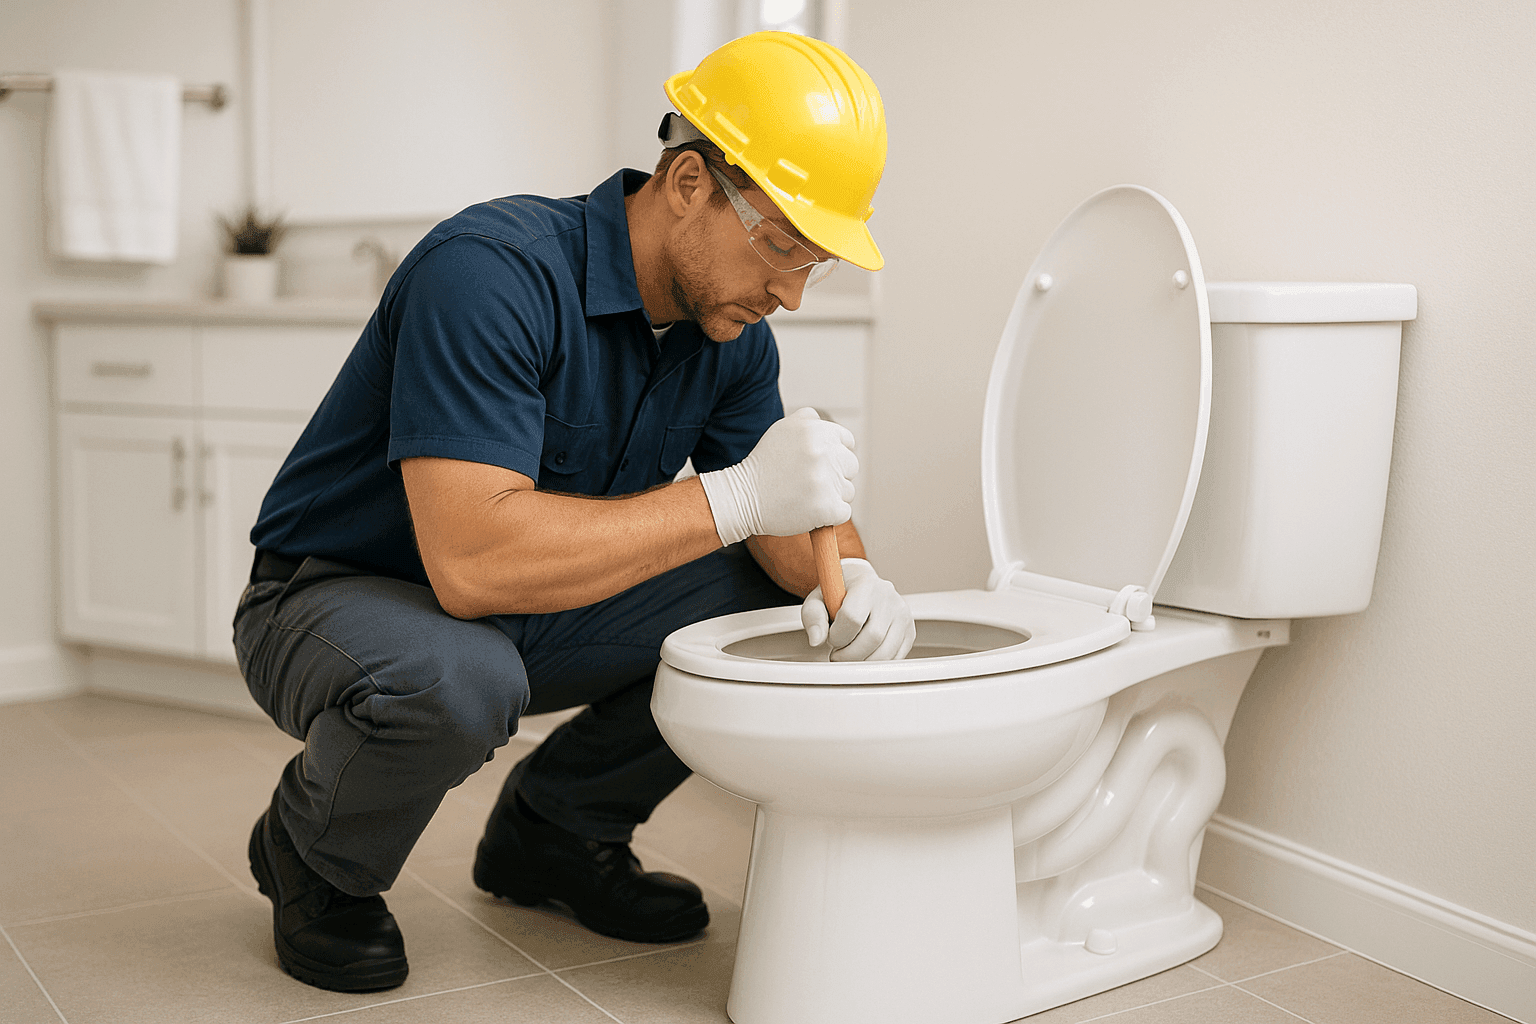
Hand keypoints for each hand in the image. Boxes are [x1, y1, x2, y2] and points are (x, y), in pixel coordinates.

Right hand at [698, 408, 856, 546]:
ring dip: (830, 496)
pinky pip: (843, 512)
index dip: (835, 455)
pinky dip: (828, 516)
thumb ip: (806, 419)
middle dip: (835, 475)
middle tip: (809, 482)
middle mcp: (823, 452)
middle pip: (851, 466)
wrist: (742, 498)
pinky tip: (807, 510)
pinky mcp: (827, 508)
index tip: (820, 465)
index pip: (848, 443)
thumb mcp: (781, 430)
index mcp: (816, 431)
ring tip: (804, 496)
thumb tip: (821, 419)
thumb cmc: (763, 465)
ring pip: (847, 491)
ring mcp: (826, 481)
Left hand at [802, 558, 915, 661]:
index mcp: (865, 584)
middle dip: (849, 654)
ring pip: (885, 652)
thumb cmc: (838, 593)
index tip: (831, 637)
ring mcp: (902, 614)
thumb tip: (816, 640)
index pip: (852, 617)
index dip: (837, 636)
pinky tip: (864, 655)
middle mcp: (888, 597)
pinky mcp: (909, 631)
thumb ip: (813, 618)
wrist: (860, 584)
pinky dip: (876, 664)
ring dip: (863, 662)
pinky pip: (895, 658)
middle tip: (838, 653)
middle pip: (872, 638)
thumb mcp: (818, 599)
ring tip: (850, 654)